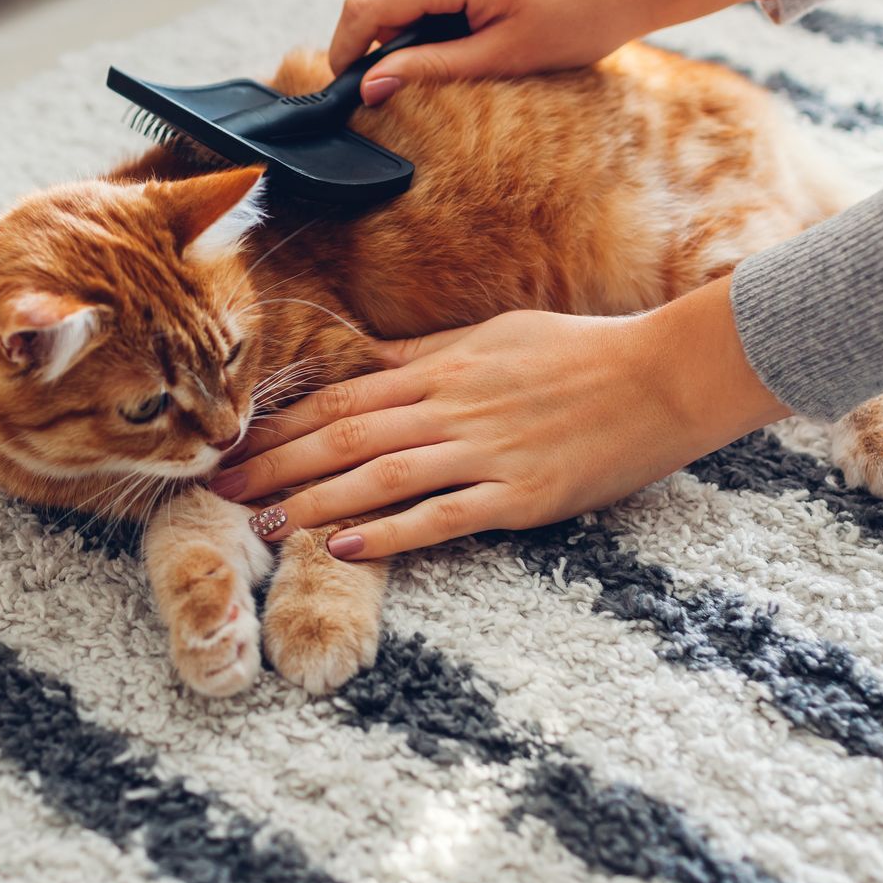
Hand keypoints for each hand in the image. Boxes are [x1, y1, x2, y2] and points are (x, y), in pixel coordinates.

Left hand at [209, 277, 788, 558]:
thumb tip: (370, 357)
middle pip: (344, 435)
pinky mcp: (520, 493)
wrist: (662, 375)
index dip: (282, 422)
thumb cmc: (582, 352)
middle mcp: (452, 406)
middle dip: (276, 463)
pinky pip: (443, 515)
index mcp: (443, 368)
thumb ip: (430, 353)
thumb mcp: (496, 335)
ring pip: (380, 475)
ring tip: (264, 525)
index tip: (234, 441)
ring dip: (314, 500)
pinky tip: (344, 548)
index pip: (343, 395)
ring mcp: (485, 450)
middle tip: (220, 490)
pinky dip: (391, 532)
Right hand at [332, 0, 774, 103]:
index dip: (345, 53)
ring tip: (471, 57)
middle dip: (387, 48)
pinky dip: (440, 15)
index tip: (347, 93)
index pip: (365, 8)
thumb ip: (431, 70)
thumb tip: (371, 87)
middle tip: (419, 89)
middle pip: (383, 1)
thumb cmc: (584, 14)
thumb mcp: (505, 56)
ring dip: (418, 33)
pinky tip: (483, 32)